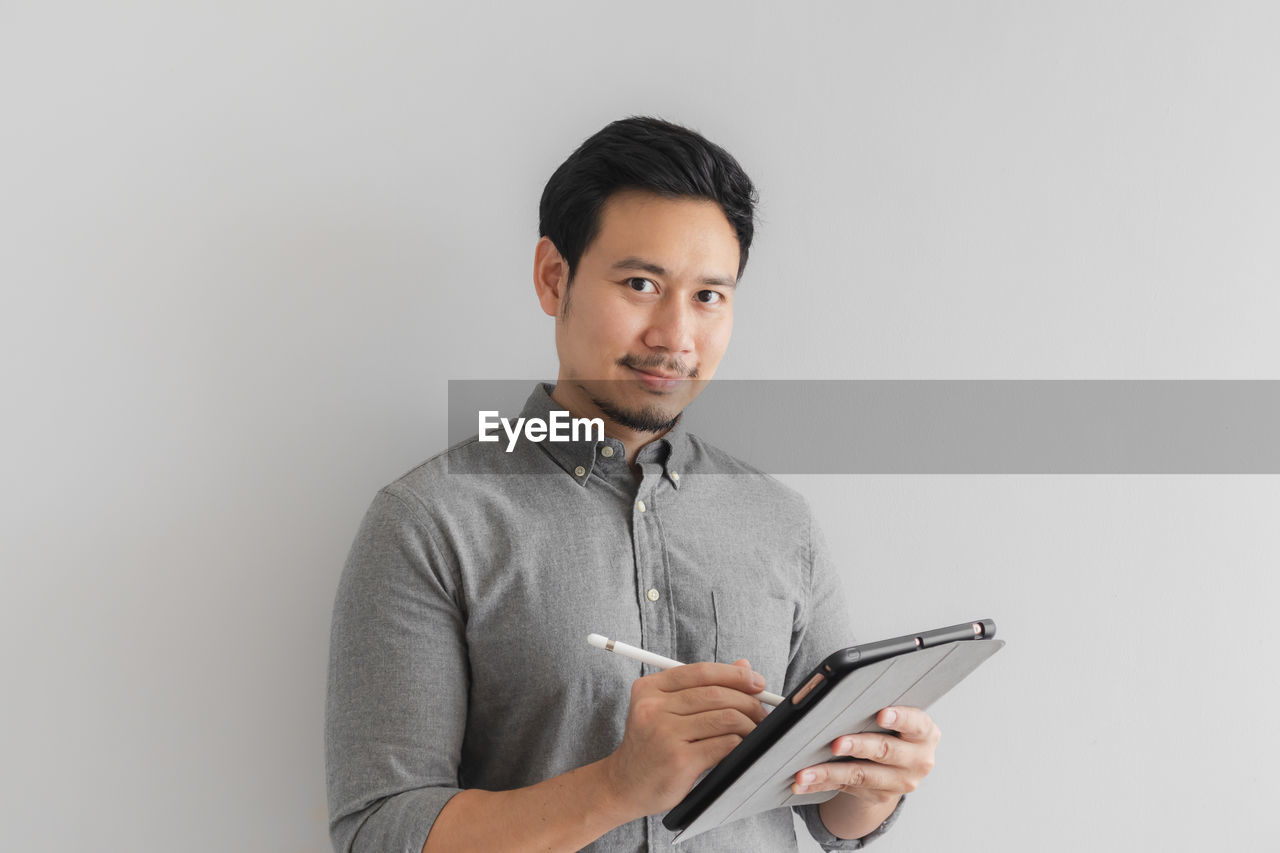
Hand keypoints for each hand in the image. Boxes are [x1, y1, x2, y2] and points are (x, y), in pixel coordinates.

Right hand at [602, 659, 768, 818]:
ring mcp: (665, 733)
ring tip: (755, 729)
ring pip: (724, 718)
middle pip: (716, 694)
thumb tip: (744, 667)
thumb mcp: (666, 710)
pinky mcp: (679, 760)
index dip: (734, 674)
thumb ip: (701, 687)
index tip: (756, 682)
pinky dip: (740, 744)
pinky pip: (724, 744)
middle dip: (748, 701)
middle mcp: (653, 707)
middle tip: (761, 711)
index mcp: (649, 688)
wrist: (624, 785)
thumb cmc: (650, 746)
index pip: (701, 672)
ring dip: (749, 723)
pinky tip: (742, 747)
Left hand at [791, 706, 939, 804]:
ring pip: (861, 775)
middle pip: (886, 751)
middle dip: (858, 746)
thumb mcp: (895, 713)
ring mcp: (900, 782)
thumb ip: (878, 702)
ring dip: (829, 772)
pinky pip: (845, 788)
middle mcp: (918, 760)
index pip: (916, 723)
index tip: (881, 714)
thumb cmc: (891, 726)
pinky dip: (821, 784)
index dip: (900, 718)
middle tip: (835, 744)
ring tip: (805, 771)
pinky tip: (803, 782)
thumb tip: (841, 691)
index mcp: (924, 732)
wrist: (898, 763)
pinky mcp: (879, 796)